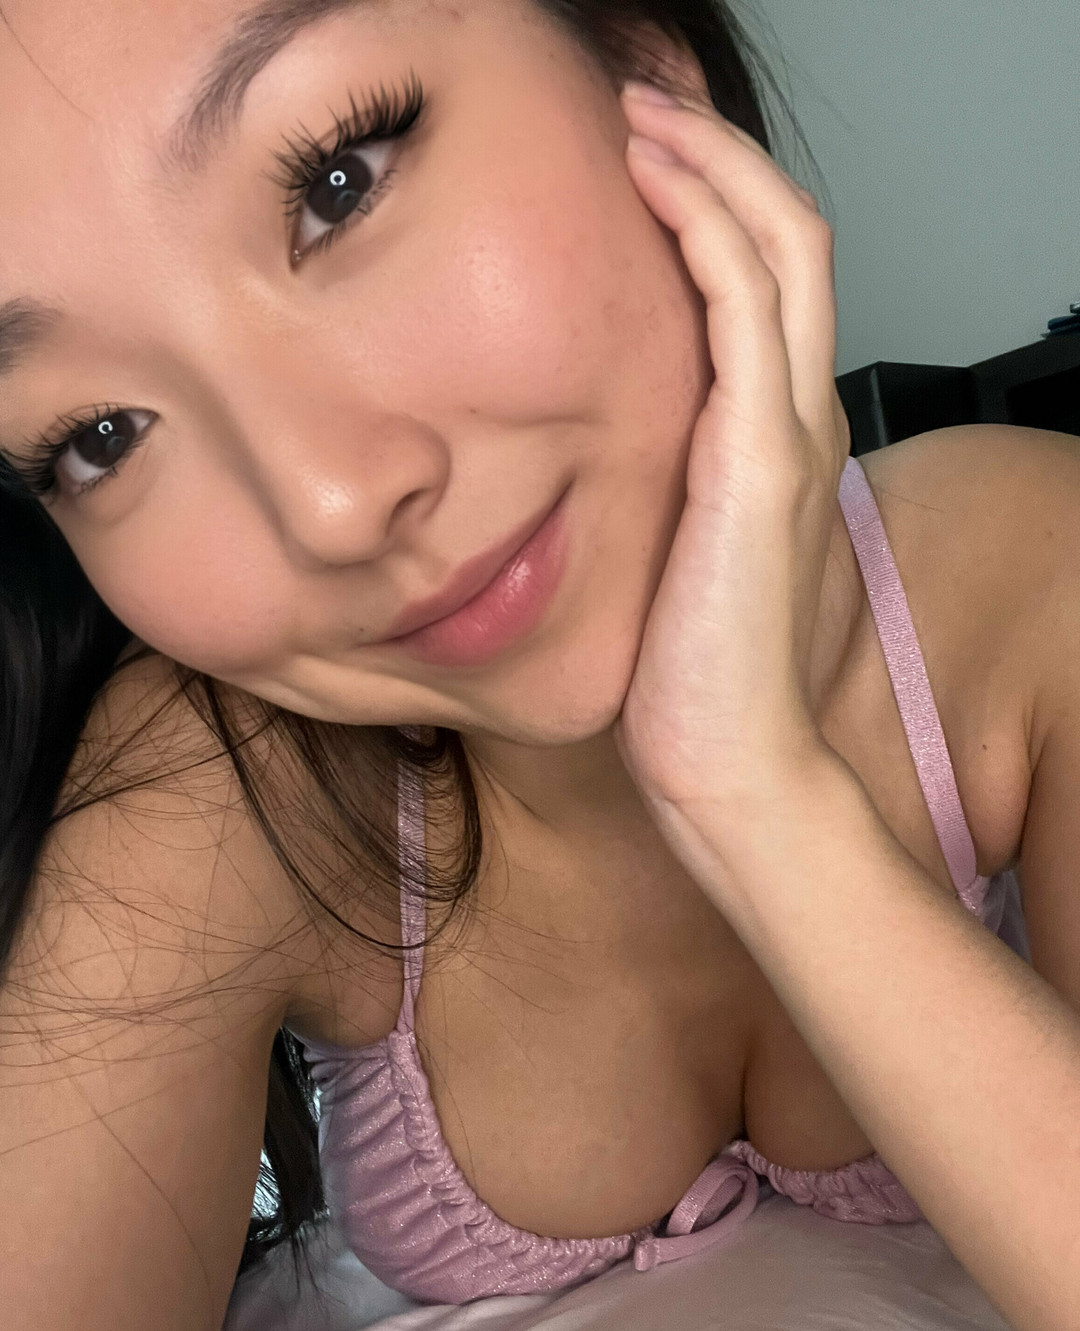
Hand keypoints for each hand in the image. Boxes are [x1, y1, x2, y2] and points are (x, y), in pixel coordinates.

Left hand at [613, 82, 851, 830]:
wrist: (725, 759)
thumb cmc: (689, 677)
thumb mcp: (671, 559)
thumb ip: (659, 496)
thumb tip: (592, 467)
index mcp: (773, 441)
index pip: (770, 284)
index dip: (721, 207)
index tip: (646, 165)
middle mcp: (796, 419)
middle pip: (790, 238)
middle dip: (719, 156)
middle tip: (643, 108)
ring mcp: (788, 433)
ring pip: (781, 246)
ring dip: (712, 164)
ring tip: (641, 115)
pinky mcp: (761, 459)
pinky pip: (746, 301)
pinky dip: (708, 223)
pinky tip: (652, 182)